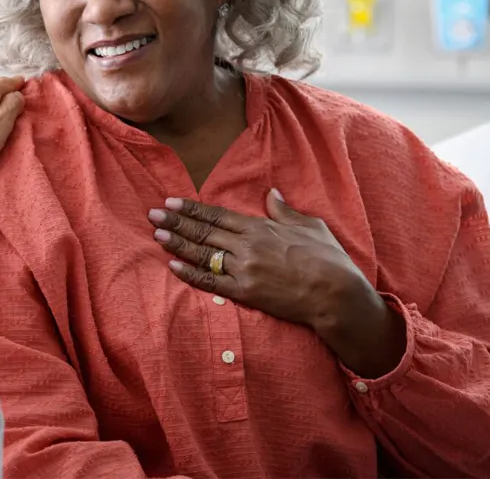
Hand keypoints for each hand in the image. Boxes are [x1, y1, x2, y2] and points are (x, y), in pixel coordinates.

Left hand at [149, 191, 405, 377]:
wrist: (337, 295)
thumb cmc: (327, 257)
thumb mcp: (308, 225)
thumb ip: (283, 210)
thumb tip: (271, 193)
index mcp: (260, 227)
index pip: (217, 215)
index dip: (191, 209)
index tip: (171, 202)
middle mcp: (247, 246)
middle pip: (204, 232)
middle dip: (176, 223)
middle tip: (152, 215)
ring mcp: (244, 270)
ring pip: (203, 255)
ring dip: (178, 244)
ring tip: (157, 235)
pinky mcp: (246, 294)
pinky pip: (212, 283)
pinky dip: (191, 275)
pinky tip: (173, 267)